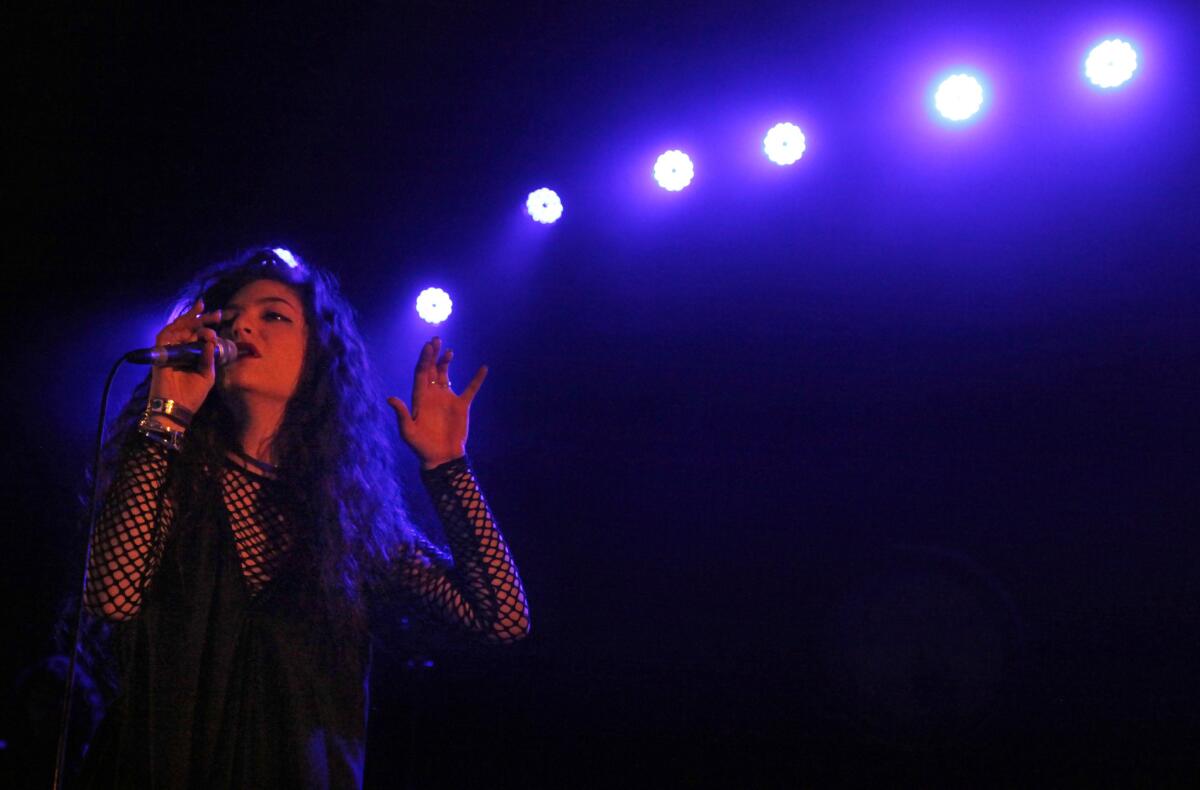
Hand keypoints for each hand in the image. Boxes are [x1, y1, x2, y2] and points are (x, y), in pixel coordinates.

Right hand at [148, 298, 222, 413]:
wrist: (177, 409)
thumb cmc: (192, 395)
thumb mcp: (207, 375)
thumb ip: (209, 358)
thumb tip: (210, 341)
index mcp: (192, 355)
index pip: (198, 335)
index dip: (208, 326)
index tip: (220, 320)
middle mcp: (181, 350)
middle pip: (188, 328)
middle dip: (202, 319)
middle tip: (217, 314)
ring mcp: (170, 351)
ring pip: (177, 329)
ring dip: (191, 321)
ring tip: (205, 314)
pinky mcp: (160, 355)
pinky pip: (165, 337)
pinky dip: (176, 330)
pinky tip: (189, 328)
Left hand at [388, 337, 486, 469]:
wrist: (441, 457)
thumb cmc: (421, 446)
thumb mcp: (408, 431)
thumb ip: (402, 414)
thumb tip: (390, 399)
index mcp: (420, 398)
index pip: (421, 373)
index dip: (424, 359)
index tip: (428, 347)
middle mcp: (432, 395)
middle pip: (431, 370)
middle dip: (433, 355)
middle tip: (435, 340)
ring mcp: (447, 399)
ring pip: (446, 375)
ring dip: (446, 362)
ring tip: (448, 351)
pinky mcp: (461, 405)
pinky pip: (470, 389)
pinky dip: (477, 379)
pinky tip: (483, 368)